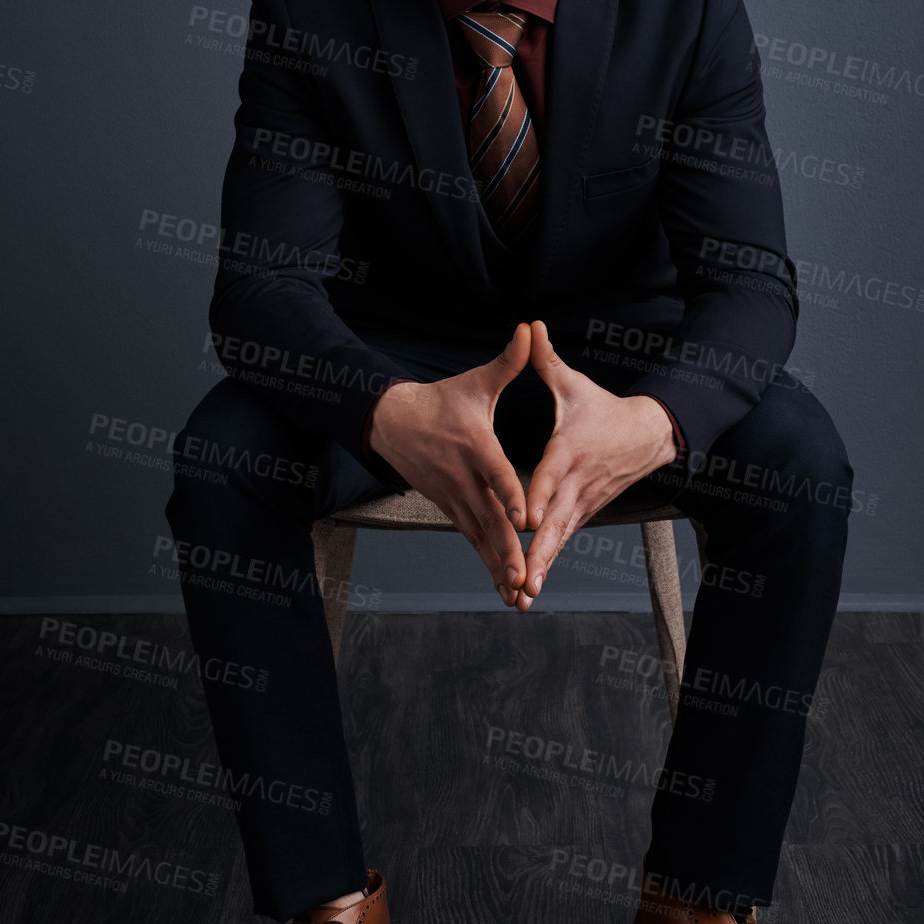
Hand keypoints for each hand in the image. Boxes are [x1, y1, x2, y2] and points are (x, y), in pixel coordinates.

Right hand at [368, 323, 532, 606]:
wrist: (391, 421)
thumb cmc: (440, 400)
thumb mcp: (475, 381)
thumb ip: (509, 361)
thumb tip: (532, 328)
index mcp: (475, 446)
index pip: (496, 474)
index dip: (511, 495)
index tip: (528, 518)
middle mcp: (463, 477)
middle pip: (488, 517)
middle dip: (506, 550)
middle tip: (524, 576)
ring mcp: (454, 497)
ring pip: (480, 536)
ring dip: (497, 566)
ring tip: (517, 594)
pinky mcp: (450, 508)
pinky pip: (472, 539)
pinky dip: (487, 562)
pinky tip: (504, 587)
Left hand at [512, 319, 677, 610]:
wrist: (650, 436)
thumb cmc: (604, 409)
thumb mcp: (575, 384)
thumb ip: (546, 360)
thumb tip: (530, 326)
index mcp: (569, 451)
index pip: (552, 477)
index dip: (540, 497)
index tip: (528, 519)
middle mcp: (576, 484)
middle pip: (556, 522)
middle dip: (539, 552)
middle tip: (522, 579)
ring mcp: (583, 504)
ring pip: (559, 541)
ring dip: (541, 568)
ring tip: (521, 595)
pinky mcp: (583, 514)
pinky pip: (562, 543)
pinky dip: (547, 566)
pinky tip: (528, 590)